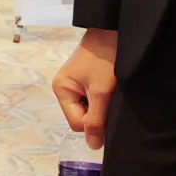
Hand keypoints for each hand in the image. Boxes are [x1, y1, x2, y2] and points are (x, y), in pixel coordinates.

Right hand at [53, 27, 118, 149]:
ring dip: (102, 105)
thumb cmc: (105, 56)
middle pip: (82, 117)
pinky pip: (94, 98)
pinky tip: (111, 86)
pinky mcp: (87, 79)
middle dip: (98, 113)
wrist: (115, 30)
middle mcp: (65, 87)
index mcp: (61, 89)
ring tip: (111, 90)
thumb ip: (96, 120)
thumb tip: (92, 145)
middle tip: (111, 98)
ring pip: (90, 109)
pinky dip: (104, 97)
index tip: (109, 113)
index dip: (94, 124)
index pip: (77, 123)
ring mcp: (76, 83)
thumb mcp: (101, 91)